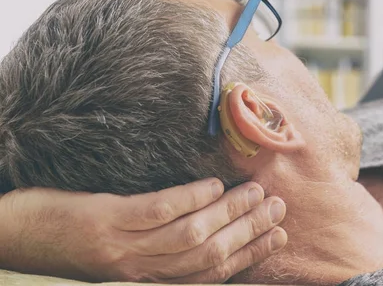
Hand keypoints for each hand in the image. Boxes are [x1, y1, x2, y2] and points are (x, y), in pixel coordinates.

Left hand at [0, 179, 286, 282]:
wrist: (12, 237)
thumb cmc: (66, 241)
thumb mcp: (117, 253)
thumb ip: (155, 244)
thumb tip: (201, 220)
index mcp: (145, 279)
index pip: (209, 272)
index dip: (248, 255)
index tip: (277, 235)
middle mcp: (139, 270)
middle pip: (208, 255)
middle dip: (249, 233)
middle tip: (277, 208)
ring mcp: (122, 245)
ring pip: (190, 236)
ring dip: (229, 215)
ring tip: (255, 192)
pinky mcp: (105, 219)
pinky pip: (157, 212)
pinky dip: (190, 199)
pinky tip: (212, 185)